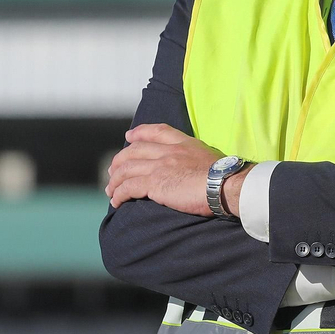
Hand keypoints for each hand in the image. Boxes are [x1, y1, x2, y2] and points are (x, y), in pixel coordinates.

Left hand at [105, 124, 226, 215]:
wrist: (225, 184)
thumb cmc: (225, 177)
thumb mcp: (210, 157)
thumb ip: (195, 157)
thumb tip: (194, 168)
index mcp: (183, 143)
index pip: (157, 131)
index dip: (140, 132)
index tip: (129, 136)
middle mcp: (168, 151)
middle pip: (135, 151)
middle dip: (120, 160)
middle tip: (113, 171)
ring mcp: (160, 166)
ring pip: (127, 169)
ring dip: (115, 180)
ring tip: (110, 190)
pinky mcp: (155, 183)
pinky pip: (129, 187)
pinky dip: (119, 194)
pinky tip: (116, 202)